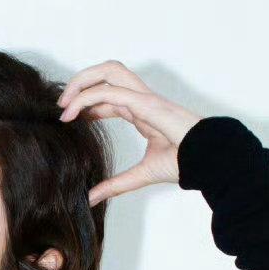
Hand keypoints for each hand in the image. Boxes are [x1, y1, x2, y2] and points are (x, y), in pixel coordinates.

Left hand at [57, 60, 202, 206]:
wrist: (207, 161)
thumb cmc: (184, 163)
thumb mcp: (140, 176)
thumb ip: (115, 185)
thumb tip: (91, 198)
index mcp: (142, 111)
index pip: (109, 95)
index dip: (87, 102)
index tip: (69, 118)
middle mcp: (142, 99)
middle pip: (108, 72)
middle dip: (81, 81)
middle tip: (61, 106)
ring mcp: (145, 97)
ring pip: (108, 71)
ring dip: (82, 82)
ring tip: (63, 105)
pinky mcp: (146, 103)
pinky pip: (111, 91)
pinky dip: (88, 97)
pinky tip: (72, 113)